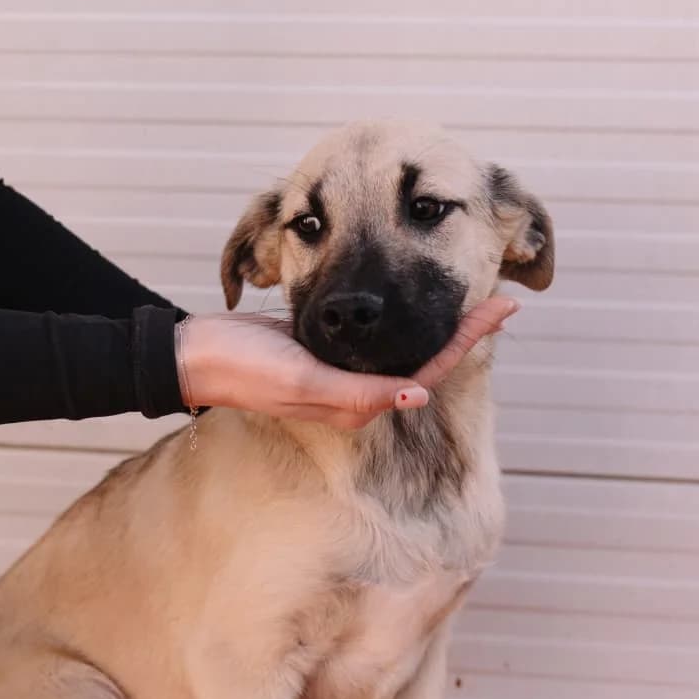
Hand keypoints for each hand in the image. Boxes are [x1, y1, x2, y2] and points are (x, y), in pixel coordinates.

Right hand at [177, 296, 517, 430]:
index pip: (429, 371)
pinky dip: (402, 319)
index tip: (501, 309)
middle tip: (500, 296)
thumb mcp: (304, 382)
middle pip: (425, 359)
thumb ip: (359, 393)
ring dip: (437, 324)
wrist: (197, 354)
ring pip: (403, 347)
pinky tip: (413, 301)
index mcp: (358, 402)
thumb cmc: (246, 371)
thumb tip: (416, 395)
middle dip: (463, 330)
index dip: (468, 340)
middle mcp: (357, 390)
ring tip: (470, 296)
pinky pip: (377, 337)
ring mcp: (342, 369)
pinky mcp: (325, 349)